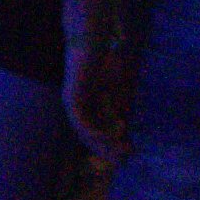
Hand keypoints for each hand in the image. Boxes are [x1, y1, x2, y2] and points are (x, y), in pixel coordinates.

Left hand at [65, 35, 128, 164]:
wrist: (91, 39)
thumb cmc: (105, 58)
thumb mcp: (118, 86)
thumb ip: (119, 103)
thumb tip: (126, 123)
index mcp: (87, 106)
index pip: (98, 131)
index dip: (112, 143)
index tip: (128, 151)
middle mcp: (77, 108)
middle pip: (90, 136)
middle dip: (108, 149)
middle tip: (124, 160)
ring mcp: (72, 104)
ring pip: (85, 132)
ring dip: (102, 144)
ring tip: (118, 153)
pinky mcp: (70, 99)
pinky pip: (80, 122)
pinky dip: (92, 131)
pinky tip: (104, 139)